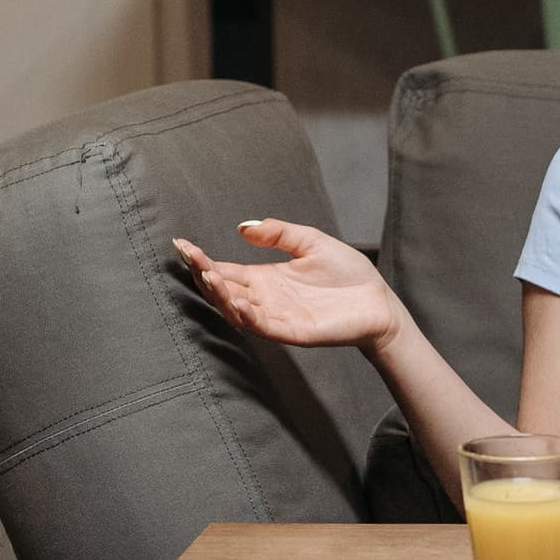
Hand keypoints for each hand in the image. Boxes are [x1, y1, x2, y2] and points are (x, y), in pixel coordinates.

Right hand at [174, 221, 407, 353]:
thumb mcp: (311, 242)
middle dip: (204, 275)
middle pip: (223, 291)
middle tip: (190, 257)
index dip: (202, 260)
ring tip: (208, 276)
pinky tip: (238, 303)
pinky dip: (249, 317)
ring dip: (221, 296)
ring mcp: (277, 317)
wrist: (378, 302)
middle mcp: (264, 299)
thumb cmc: (348, 274)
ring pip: (237, 311)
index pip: (224, 270)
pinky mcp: (293, 332)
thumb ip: (278, 234)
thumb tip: (242, 227)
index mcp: (265, 278)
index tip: (181, 243)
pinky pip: (265, 327)